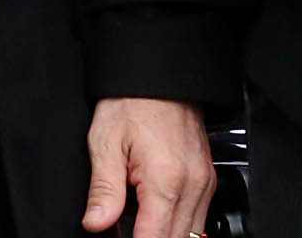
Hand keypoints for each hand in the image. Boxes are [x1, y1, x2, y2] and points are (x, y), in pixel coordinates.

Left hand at [83, 97, 214, 237]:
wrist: (160, 78)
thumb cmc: (132, 103)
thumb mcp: (105, 143)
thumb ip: (103, 189)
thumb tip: (95, 222)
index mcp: (165, 180)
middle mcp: (193, 186)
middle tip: (123, 230)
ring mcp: (204, 184)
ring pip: (191, 233)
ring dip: (165, 234)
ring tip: (138, 223)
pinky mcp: (207, 180)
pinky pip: (197, 216)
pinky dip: (176, 223)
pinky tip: (153, 216)